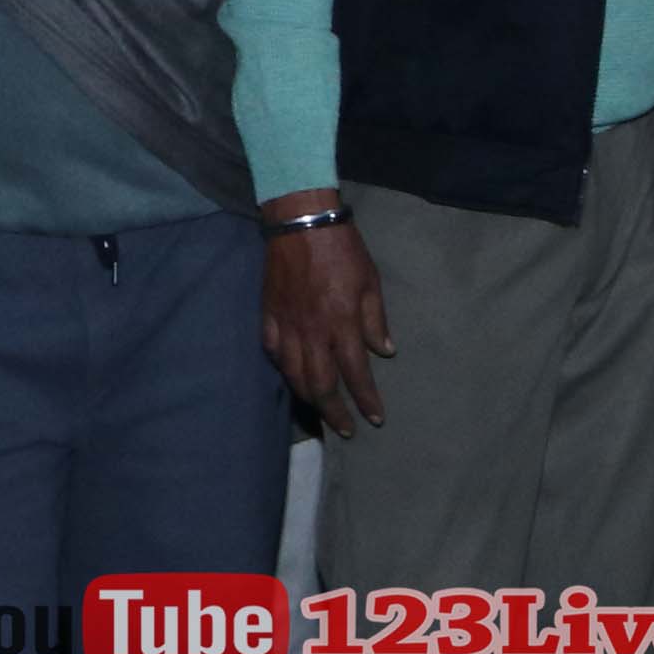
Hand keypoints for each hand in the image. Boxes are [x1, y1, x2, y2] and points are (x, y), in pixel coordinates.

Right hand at [264, 206, 393, 429]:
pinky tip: (291, 376)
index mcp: (342, 324)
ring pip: (294, 374)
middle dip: (334, 412)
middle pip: (320, 384)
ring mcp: (287, 326)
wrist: (301, 224)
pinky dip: (283, 369)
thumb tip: (384, 351)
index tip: (374, 419)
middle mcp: (313, 332)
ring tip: (320, 411)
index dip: (365, 400)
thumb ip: (375, 320)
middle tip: (345, 429)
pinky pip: (273, 352)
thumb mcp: (371, 282)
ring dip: (308, 397)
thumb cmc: (343, 251)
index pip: (356, 373)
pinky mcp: (269, 316)